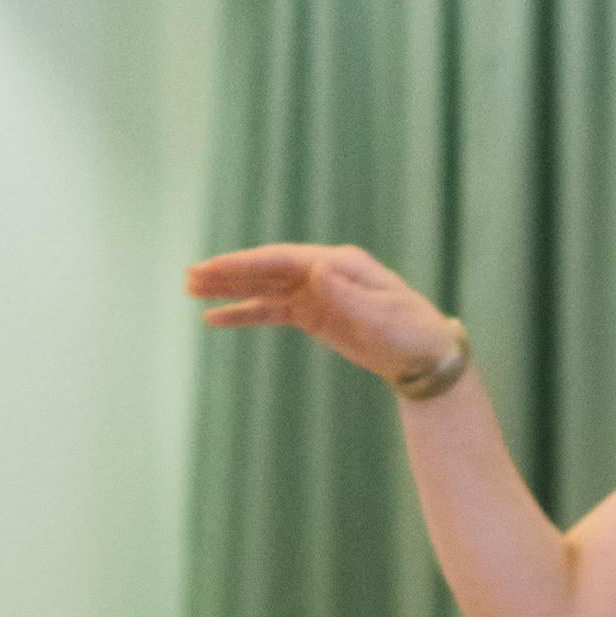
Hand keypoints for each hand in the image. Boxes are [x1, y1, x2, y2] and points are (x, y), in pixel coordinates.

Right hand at [186, 240, 455, 382]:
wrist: (427, 356)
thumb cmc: (412, 332)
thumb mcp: (385, 315)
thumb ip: (349, 294)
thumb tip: (317, 269)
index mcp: (338, 264)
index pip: (282, 260)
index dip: (246, 264)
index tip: (214, 268)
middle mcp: (323, 272)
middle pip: (266, 269)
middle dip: (227, 273)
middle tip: (188, 276)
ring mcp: (316, 292)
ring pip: (263, 288)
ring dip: (228, 289)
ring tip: (191, 290)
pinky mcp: (313, 314)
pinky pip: (271, 311)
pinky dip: (244, 313)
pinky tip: (215, 318)